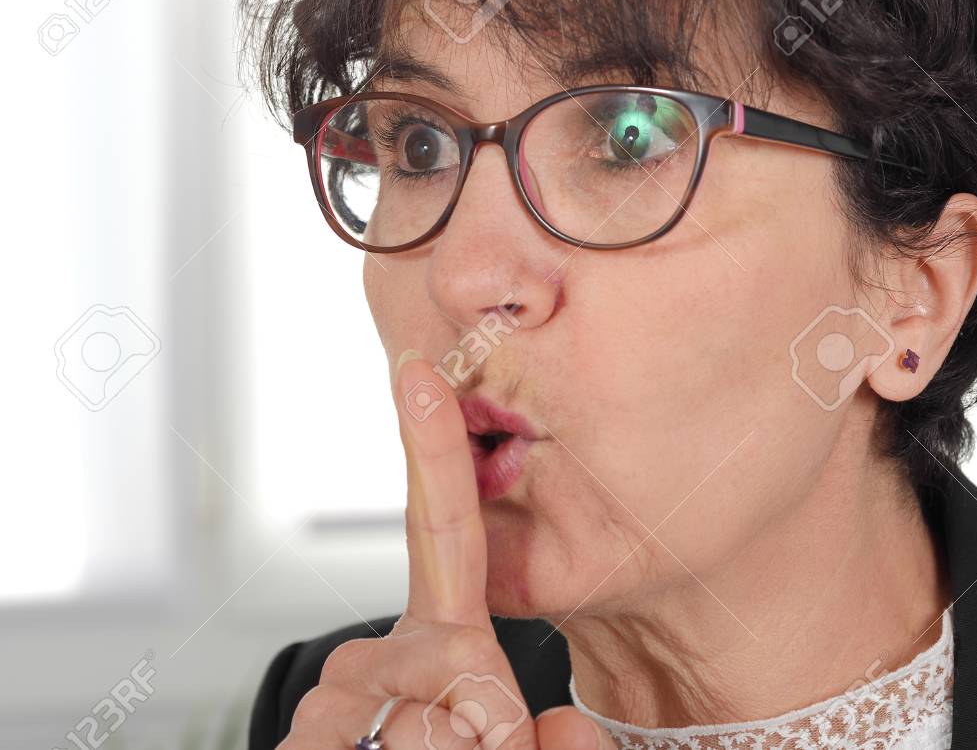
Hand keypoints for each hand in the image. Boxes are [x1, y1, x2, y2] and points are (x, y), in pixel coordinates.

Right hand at [277, 352, 615, 749]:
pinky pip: (372, 748)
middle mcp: (382, 653)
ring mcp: (338, 699)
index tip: (422, 373)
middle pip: (466, 673)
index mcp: (446, 638)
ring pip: (431, 731)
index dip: (433, 451)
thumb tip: (542, 721)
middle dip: (493, 731)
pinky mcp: (305, 740)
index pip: (445, 533)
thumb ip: (562, 747)